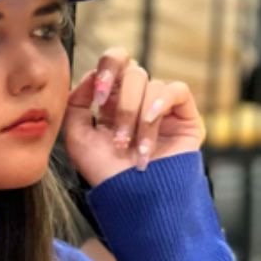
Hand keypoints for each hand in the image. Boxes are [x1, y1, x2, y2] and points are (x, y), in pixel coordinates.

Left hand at [62, 48, 205, 188]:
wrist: (134, 198)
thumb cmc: (105, 174)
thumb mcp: (77, 138)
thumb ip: (76, 103)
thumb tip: (90, 75)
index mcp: (113, 99)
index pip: (114, 62)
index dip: (107, 69)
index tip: (97, 98)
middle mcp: (138, 99)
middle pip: (132, 71)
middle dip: (122, 105)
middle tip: (119, 137)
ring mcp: (162, 106)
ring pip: (151, 84)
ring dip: (138, 118)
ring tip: (133, 149)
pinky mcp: (185, 115)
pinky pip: (177, 90)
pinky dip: (161, 104)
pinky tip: (151, 123)